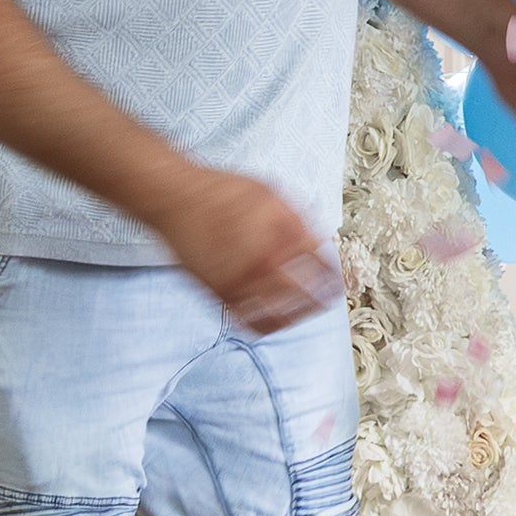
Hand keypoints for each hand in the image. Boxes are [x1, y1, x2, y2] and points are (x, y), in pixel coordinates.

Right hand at [165, 168, 342, 333]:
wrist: (177, 199)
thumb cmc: (221, 191)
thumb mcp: (270, 193)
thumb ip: (298, 219)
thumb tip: (320, 240)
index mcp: (281, 238)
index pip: (320, 266)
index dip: (334, 274)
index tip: (337, 279)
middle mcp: (263, 264)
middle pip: (306, 294)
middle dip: (322, 298)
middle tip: (329, 299)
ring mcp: (240, 282)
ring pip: (280, 315)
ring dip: (299, 315)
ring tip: (306, 313)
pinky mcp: (219, 294)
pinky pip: (249, 322)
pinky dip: (267, 325)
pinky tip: (274, 321)